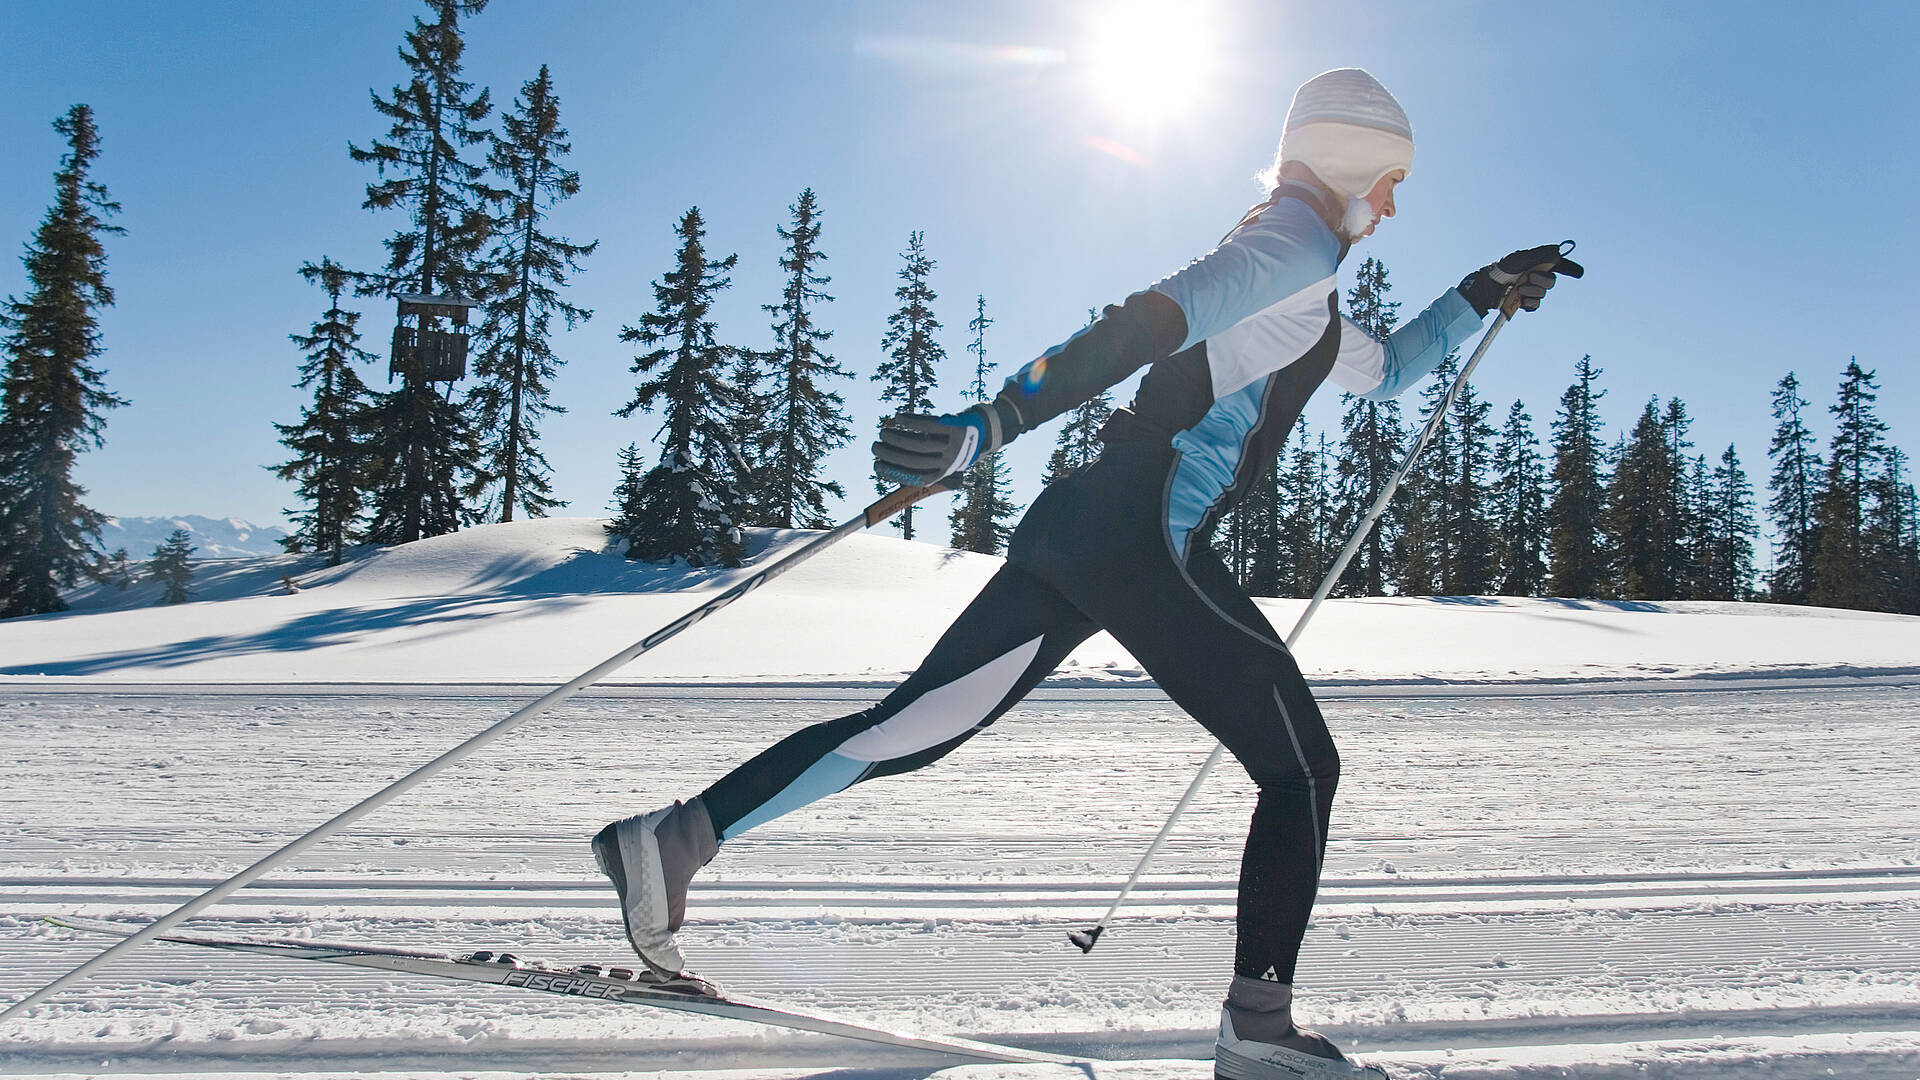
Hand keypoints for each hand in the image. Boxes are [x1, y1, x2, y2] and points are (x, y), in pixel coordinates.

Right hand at [873, 404, 1002, 487]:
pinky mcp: (954, 426)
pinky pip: (928, 424)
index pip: (914, 478)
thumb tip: (888, 469)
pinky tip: (898, 418)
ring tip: (883, 432)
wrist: (984, 429)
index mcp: (943, 474)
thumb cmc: (955, 446)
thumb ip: (920, 466)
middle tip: (875, 447)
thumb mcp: (942, 460)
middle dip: (890, 455)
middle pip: (914, 461)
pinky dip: (910, 421)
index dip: (894, 473)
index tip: (876, 466)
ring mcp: (953, 444)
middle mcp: (948, 462)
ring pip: (918, 444)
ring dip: (896, 438)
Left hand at [1458, 243, 1584, 315]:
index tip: (1579, 274)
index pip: (1558, 265)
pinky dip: (1529, 303)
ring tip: (1518, 289)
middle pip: (1552, 282)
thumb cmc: (1501, 269)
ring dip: (1531, 292)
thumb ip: (1540, 255)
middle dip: (1542, 281)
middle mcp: (1537, 276)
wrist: (1487, 287)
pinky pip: (1536, 305)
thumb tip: (1559, 251)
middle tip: (1529, 277)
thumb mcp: (1520, 258)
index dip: (1570, 268)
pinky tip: (1521, 300)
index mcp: (1538, 263)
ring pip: (1543, 294)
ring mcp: (1531, 290)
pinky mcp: (1525, 302)